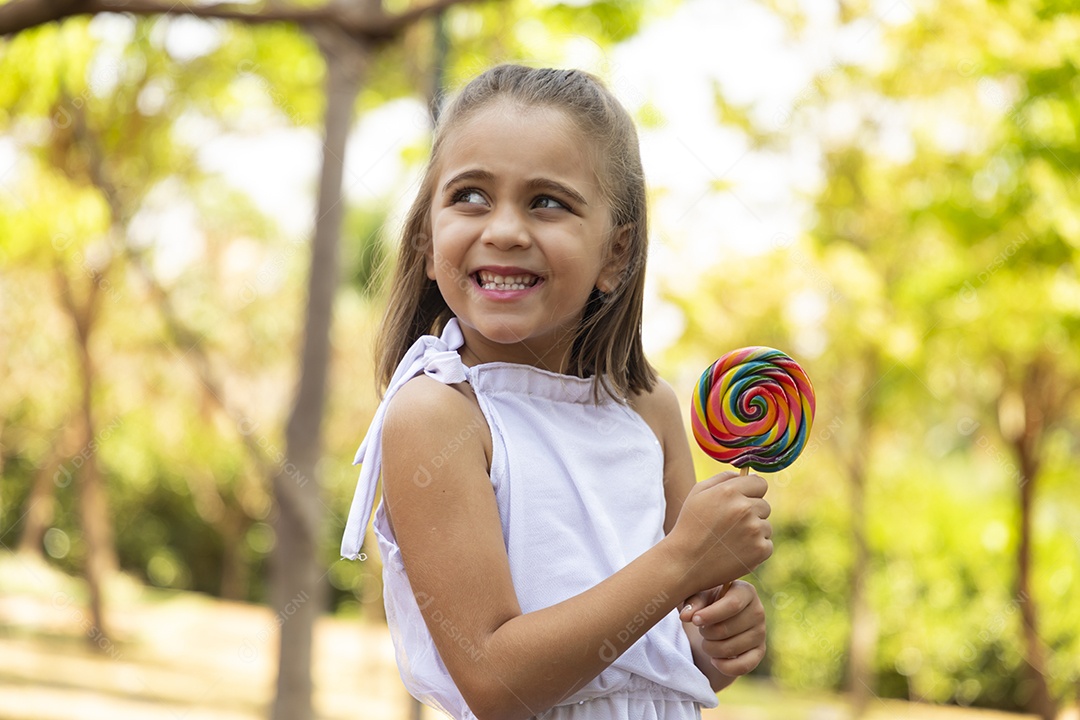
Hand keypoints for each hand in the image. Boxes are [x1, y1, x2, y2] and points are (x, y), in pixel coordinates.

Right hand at [666, 471, 771, 590]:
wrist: (685, 562)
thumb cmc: (690, 525)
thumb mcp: (698, 493)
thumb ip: (723, 478)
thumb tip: (747, 474)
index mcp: (730, 491)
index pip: (760, 483)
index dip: (751, 492)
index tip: (743, 501)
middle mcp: (745, 508)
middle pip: (764, 505)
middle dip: (752, 513)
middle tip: (730, 525)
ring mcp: (754, 530)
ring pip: (766, 526)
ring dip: (753, 531)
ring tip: (731, 540)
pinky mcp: (761, 550)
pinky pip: (767, 543)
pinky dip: (755, 548)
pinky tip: (736, 551)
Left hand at [679, 581, 765, 676]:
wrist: (718, 620)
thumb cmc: (707, 602)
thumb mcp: (699, 596)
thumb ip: (692, 603)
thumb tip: (686, 616)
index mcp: (745, 591)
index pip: (733, 604)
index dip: (711, 614)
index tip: (695, 620)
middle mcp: (758, 611)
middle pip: (728, 628)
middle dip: (706, 633)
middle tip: (701, 629)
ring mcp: (760, 633)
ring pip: (732, 648)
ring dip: (711, 649)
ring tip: (706, 641)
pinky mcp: (759, 652)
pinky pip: (744, 666)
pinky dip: (725, 667)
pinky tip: (714, 660)